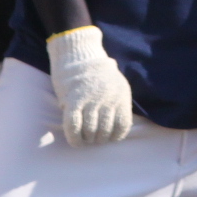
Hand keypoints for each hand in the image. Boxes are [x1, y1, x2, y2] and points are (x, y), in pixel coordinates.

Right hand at [47, 27, 133, 146]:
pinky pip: (74, 126)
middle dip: (99, 139)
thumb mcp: (117, 85)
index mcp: (121, 96)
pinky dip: (75, 138)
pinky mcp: (73, 101)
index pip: (123, 126)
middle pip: (105, 131)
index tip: (108, 137)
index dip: (115, 136)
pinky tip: (75, 141)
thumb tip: (116, 128)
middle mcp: (108, 99)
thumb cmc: (97, 74)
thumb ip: (119, 103)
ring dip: (87, 139)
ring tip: (85, 138)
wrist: (78, 55)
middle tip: (93, 138)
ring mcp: (91, 100)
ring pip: (90, 131)